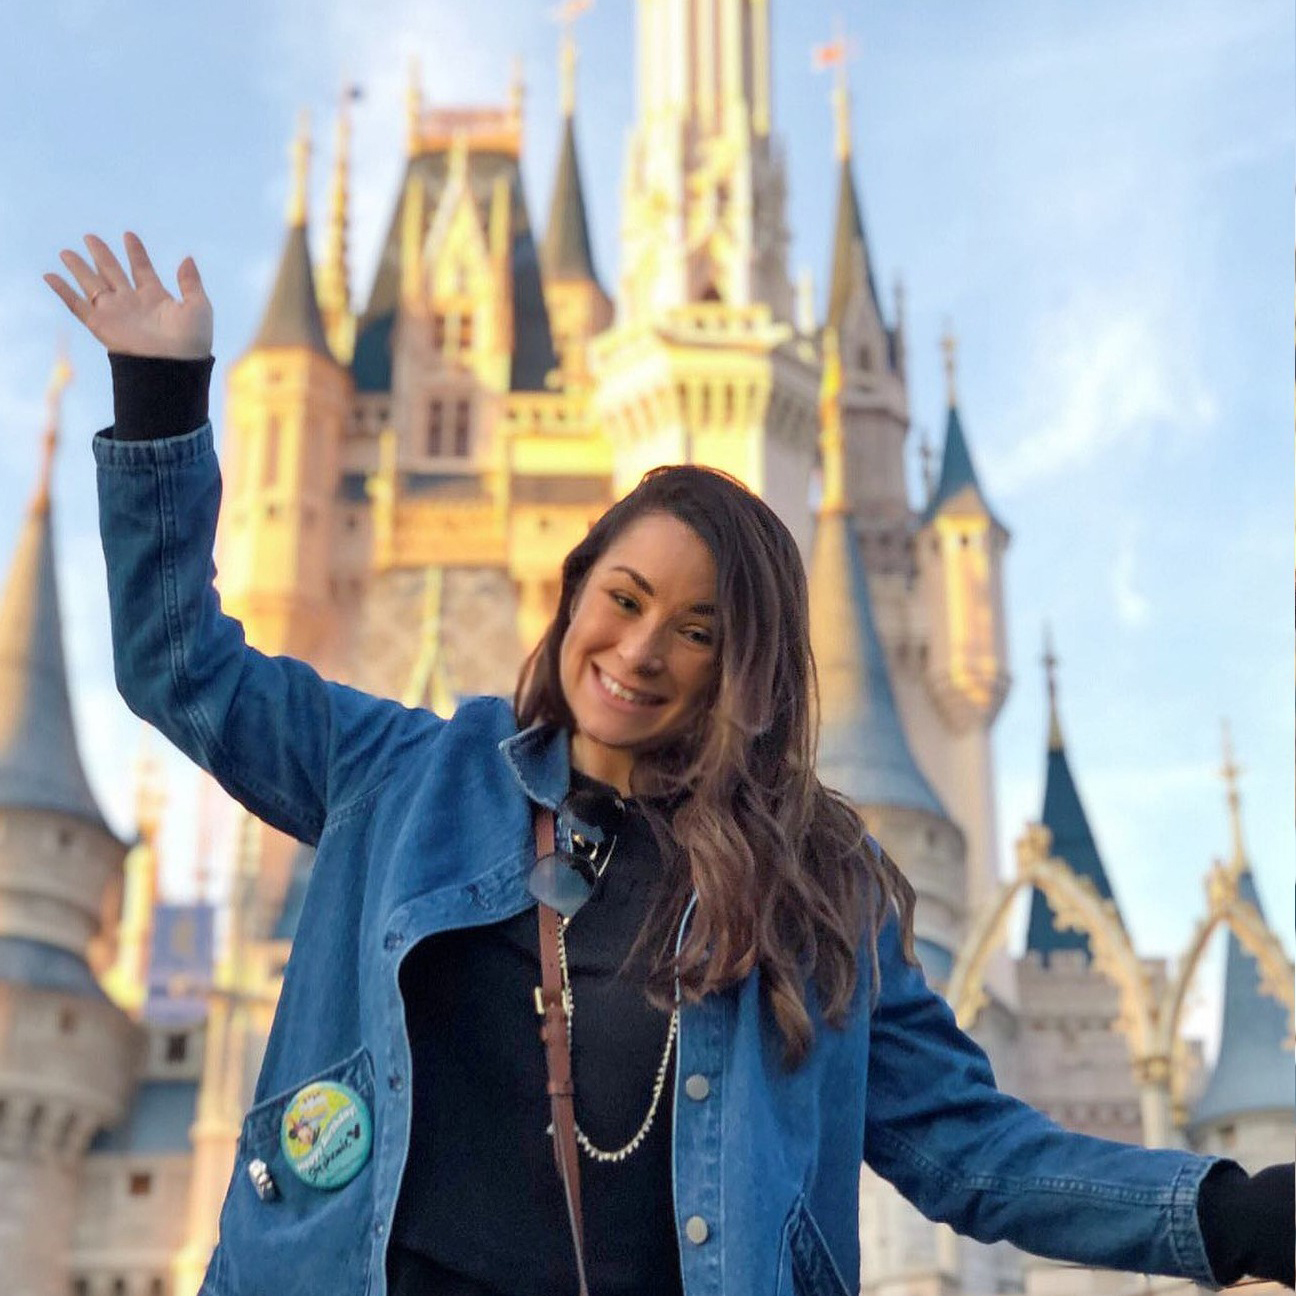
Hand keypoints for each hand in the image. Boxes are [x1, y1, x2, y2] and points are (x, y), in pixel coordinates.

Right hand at [44, 232, 212, 360]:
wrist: (174, 367)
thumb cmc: (191, 341)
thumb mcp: (198, 307)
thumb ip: (190, 282)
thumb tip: (186, 258)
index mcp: (155, 298)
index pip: (141, 268)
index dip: (135, 252)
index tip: (128, 234)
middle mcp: (132, 303)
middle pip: (112, 272)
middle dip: (101, 255)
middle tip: (90, 236)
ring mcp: (115, 313)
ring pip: (92, 284)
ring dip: (78, 268)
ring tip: (66, 252)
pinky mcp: (100, 325)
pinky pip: (77, 305)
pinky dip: (62, 291)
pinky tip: (50, 276)